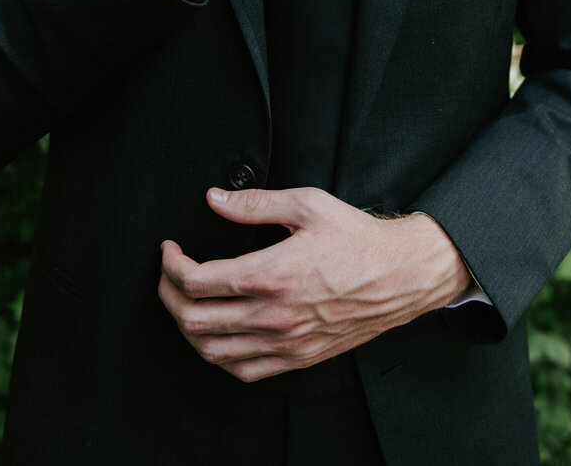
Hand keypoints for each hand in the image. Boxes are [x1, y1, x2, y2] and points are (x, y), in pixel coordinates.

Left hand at [158, 187, 470, 382]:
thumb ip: (255, 203)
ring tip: (187, 305)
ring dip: (189, 328)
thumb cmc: (359, 239)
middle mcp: (274, 314)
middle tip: (169, 276)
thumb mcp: (308, 204)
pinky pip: (244, 370)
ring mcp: (285, 341)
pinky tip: (218, 336)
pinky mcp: (298, 357)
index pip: (196, 281)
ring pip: (212, 350)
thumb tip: (216, 200)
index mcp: (272, 274)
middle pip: (194, 319)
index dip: (171, 265)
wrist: (402, 275)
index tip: (170, 251)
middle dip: (168, 295)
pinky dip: (219, 356)